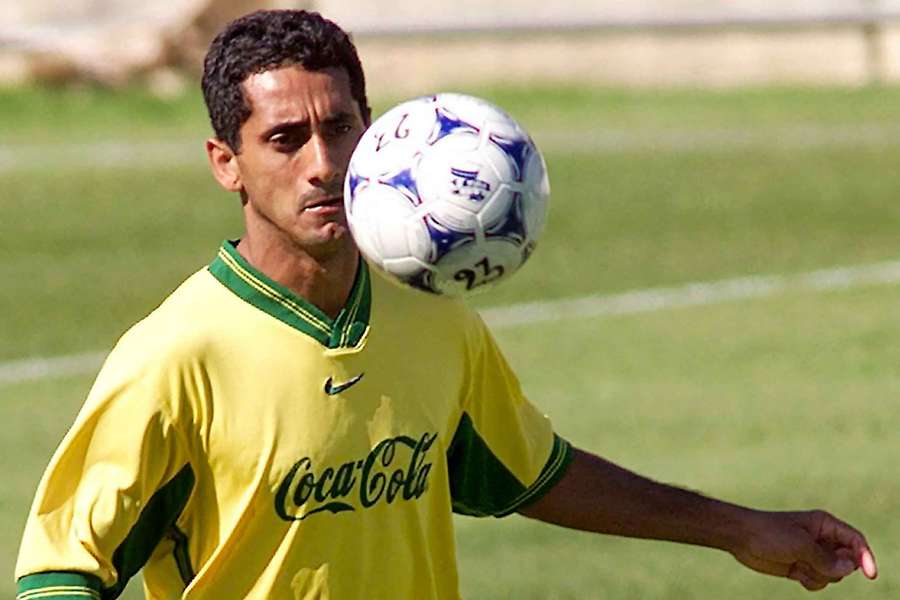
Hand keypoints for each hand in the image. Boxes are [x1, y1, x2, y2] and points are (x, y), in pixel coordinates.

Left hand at [731, 509, 876, 590]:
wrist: (741, 538)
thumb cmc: (769, 533)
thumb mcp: (800, 545)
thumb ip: (826, 559)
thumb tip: (848, 569)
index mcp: (825, 525)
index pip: (855, 541)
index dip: (866, 556)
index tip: (870, 574)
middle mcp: (822, 539)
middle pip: (847, 562)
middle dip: (834, 568)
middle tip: (812, 562)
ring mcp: (813, 554)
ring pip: (834, 575)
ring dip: (820, 575)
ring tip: (799, 565)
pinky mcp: (803, 567)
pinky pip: (820, 582)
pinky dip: (811, 582)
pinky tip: (795, 573)